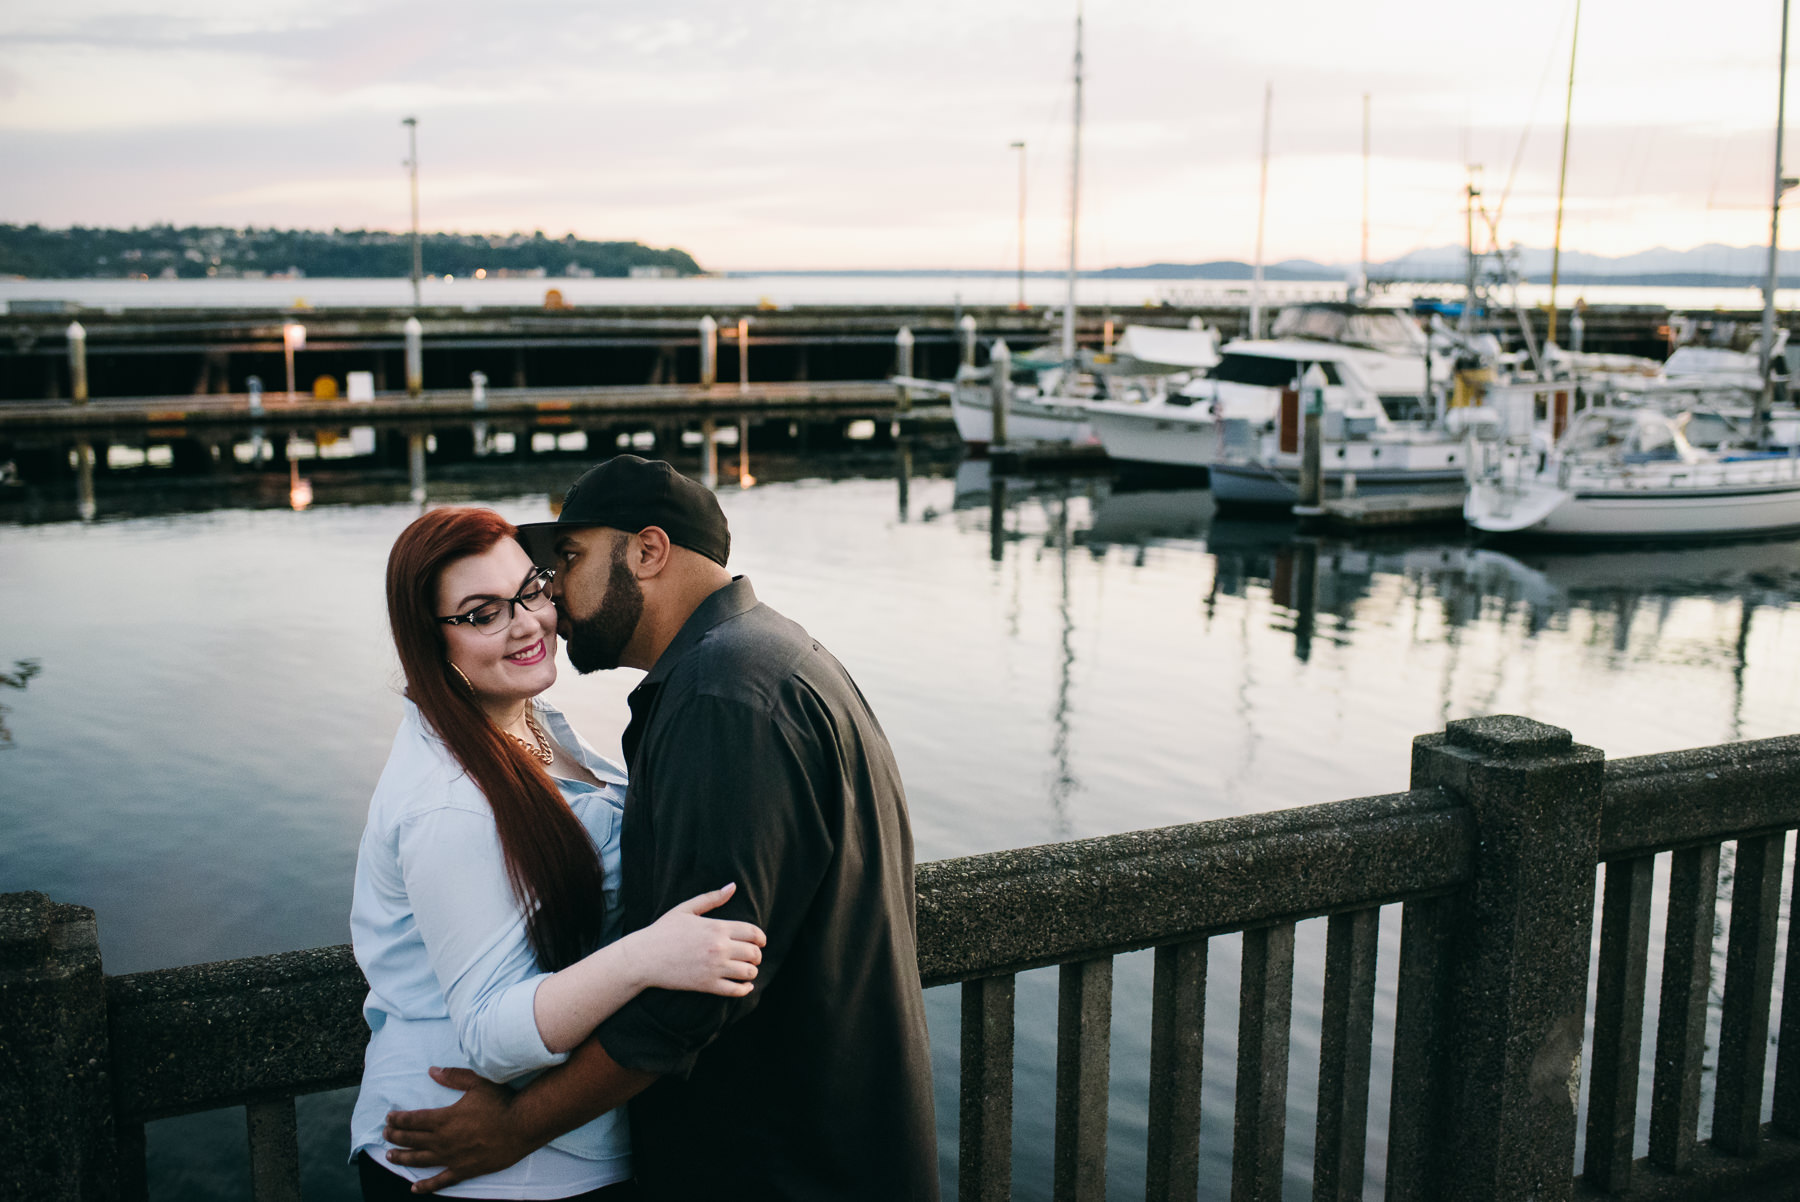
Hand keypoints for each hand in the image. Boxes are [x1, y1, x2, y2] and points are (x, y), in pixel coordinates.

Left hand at [383, 1067, 529, 1193]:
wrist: (522, 1126)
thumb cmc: (501, 1102)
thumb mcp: (477, 1082)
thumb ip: (453, 1077)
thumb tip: (432, 1071)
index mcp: (444, 1119)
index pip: (413, 1120)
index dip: (398, 1119)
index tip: (388, 1118)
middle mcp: (443, 1140)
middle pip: (412, 1140)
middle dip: (395, 1137)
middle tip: (385, 1135)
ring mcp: (452, 1158)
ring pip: (420, 1160)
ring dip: (403, 1158)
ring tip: (390, 1156)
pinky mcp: (464, 1170)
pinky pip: (440, 1181)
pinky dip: (426, 1186)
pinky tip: (414, 1188)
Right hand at [634, 882, 765, 996]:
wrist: (643, 957)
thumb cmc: (663, 931)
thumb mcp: (686, 909)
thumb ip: (712, 898)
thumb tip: (733, 886)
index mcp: (717, 927)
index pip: (753, 932)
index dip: (761, 938)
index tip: (760, 942)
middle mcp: (719, 947)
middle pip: (754, 953)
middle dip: (757, 955)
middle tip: (753, 957)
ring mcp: (714, 968)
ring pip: (749, 972)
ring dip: (752, 972)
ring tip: (747, 970)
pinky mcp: (707, 985)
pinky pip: (735, 991)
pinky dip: (745, 989)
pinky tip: (744, 986)